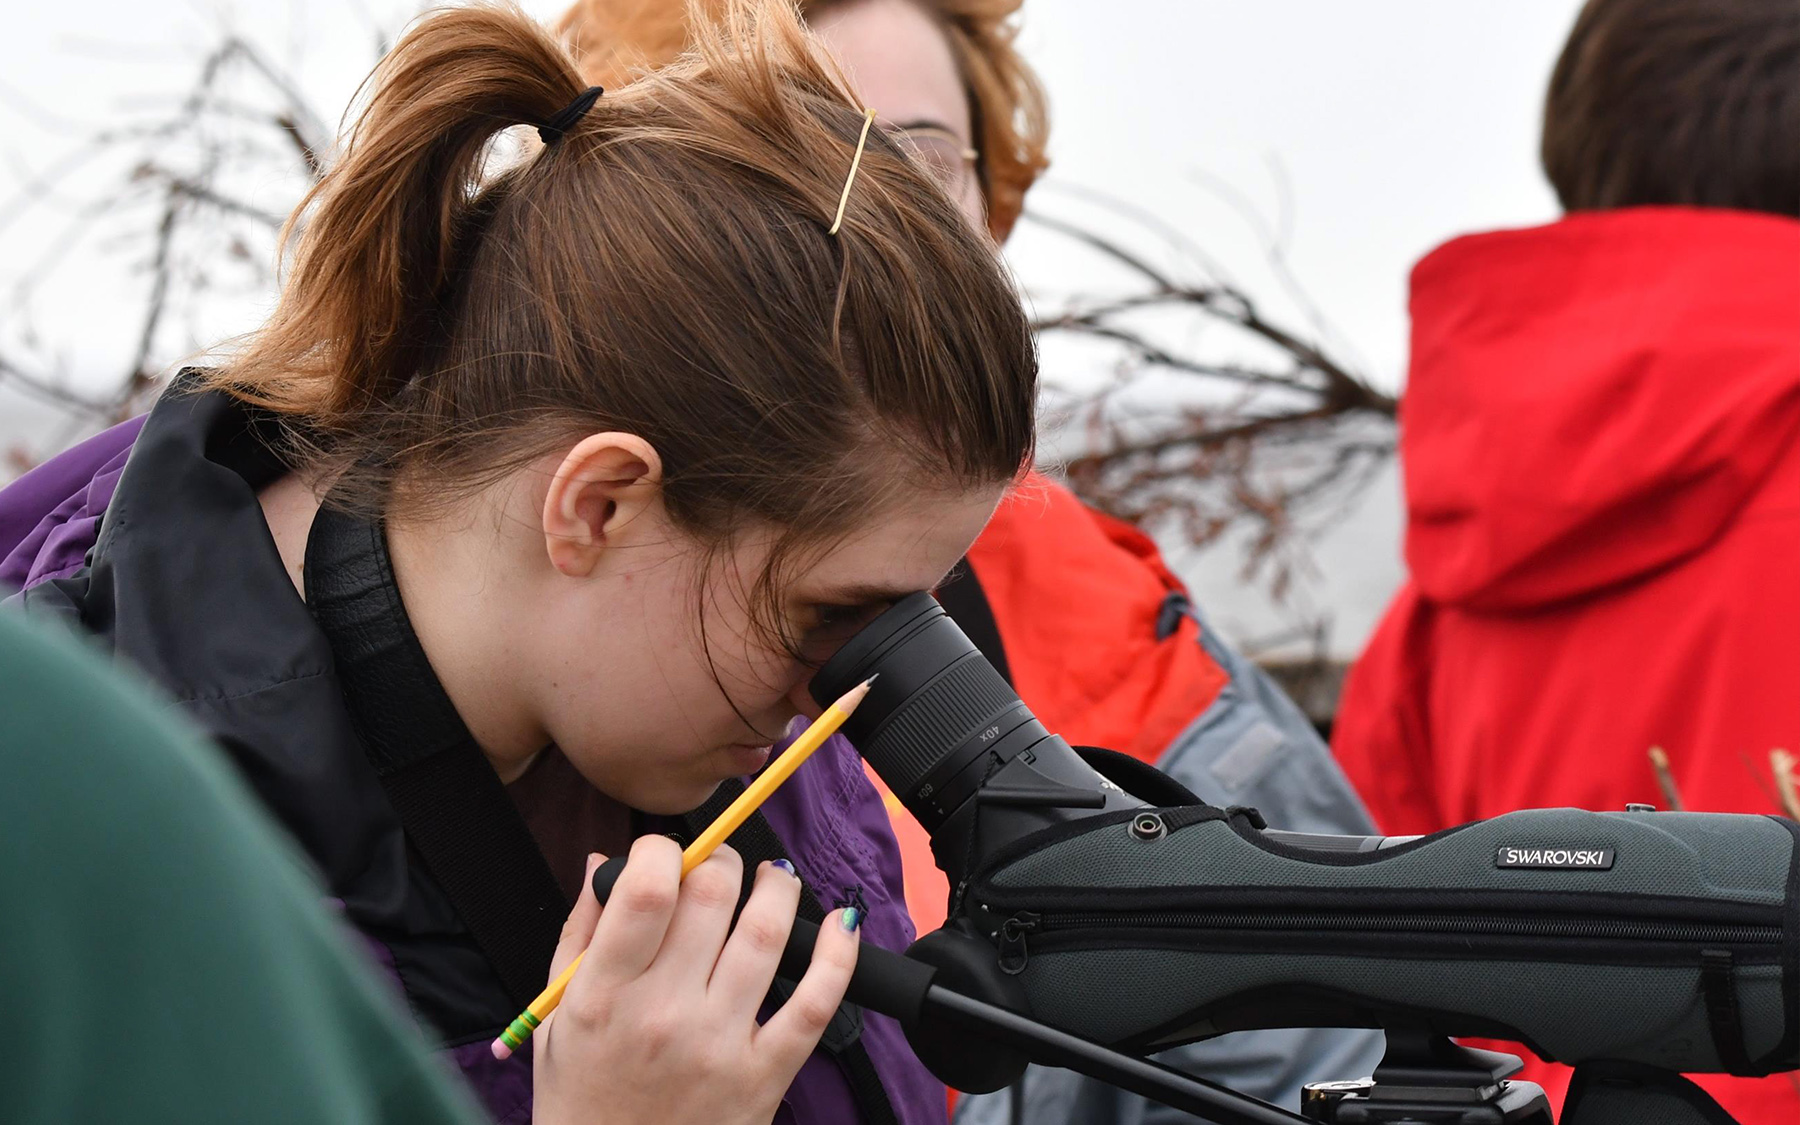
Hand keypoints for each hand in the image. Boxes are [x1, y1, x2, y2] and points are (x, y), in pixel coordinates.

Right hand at [532, 838, 861, 1124]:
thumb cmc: (584, 1102)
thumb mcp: (556, 1020)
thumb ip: (579, 935)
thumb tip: (603, 862)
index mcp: (603, 997)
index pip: (645, 891)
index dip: (661, 850)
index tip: (664, 854)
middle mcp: (663, 1015)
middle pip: (711, 898)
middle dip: (721, 862)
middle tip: (719, 867)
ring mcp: (719, 1045)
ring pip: (764, 935)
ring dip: (777, 889)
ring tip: (773, 880)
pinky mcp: (764, 1075)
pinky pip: (816, 1004)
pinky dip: (837, 955)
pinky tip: (842, 924)